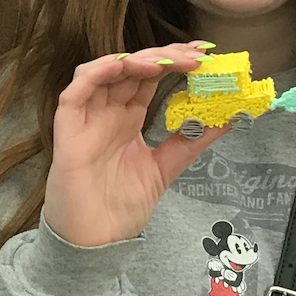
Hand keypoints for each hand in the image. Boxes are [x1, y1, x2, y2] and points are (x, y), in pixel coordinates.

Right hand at [41, 43, 227, 247]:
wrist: (95, 242)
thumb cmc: (120, 208)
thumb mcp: (165, 168)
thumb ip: (190, 142)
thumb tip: (228, 119)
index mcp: (127, 118)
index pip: (149, 77)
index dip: (173, 60)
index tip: (204, 54)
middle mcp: (106, 113)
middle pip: (130, 68)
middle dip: (162, 56)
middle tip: (195, 56)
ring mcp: (85, 120)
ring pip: (102, 72)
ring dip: (133, 60)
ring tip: (165, 63)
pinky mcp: (66, 132)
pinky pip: (75, 93)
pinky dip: (97, 73)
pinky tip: (123, 67)